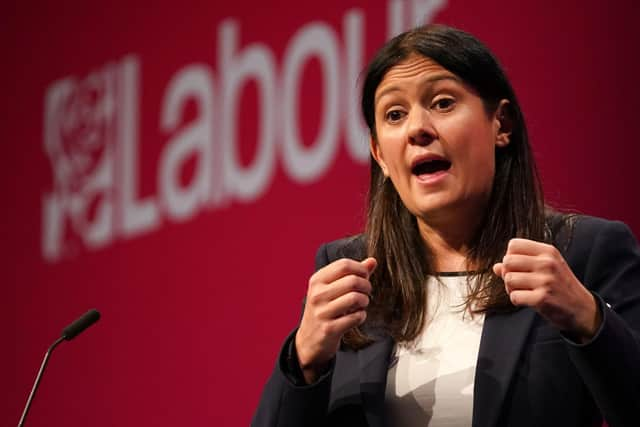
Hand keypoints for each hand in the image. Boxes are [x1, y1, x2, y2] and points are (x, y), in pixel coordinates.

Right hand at [295, 257, 375, 383]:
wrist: (309, 340)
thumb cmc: (325, 309)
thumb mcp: (333, 288)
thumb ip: (352, 274)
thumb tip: (373, 261)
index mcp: (317, 280)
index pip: (344, 264)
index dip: (360, 269)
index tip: (364, 277)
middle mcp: (317, 294)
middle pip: (352, 280)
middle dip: (366, 286)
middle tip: (366, 292)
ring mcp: (322, 312)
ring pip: (355, 298)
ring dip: (364, 301)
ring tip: (361, 304)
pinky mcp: (329, 329)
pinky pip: (356, 317)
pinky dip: (361, 316)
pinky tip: (356, 317)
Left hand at [493, 238, 600, 342]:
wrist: (583, 309)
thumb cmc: (561, 286)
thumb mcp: (546, 268)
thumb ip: (521, 264)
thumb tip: (495, 267)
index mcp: (548, 251)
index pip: (514, 244)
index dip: (510, 257)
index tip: (519, 268)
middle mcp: (547, 263)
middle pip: (507, 261)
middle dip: (508, 273)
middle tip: (518, 282)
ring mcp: (545, 280)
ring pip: (509, 279)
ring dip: (511, 289)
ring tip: (524, 291)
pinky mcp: (542, 298)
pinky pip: (514, 296)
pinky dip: (517, 300)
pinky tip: (528, 301)